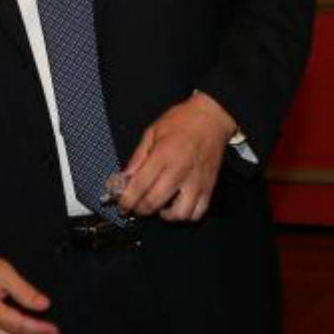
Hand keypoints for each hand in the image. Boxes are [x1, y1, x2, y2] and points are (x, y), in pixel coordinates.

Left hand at [116, 92, 236, 220]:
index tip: (123, 206)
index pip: (140, 185)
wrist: (211, 118)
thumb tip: (124, 178)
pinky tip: (178, 206)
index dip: (127, 201)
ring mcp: (196, 181)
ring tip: (160, 206)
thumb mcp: (152, 132)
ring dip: (165, 215)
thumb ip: (137, 157)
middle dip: (140, 209)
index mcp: (163, 155)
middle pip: (154, 202)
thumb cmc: (182, 122)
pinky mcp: (209, 186)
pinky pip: (198, 212)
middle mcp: (180, 170)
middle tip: (137, 205)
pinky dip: (186, 215)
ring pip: (180, 214)